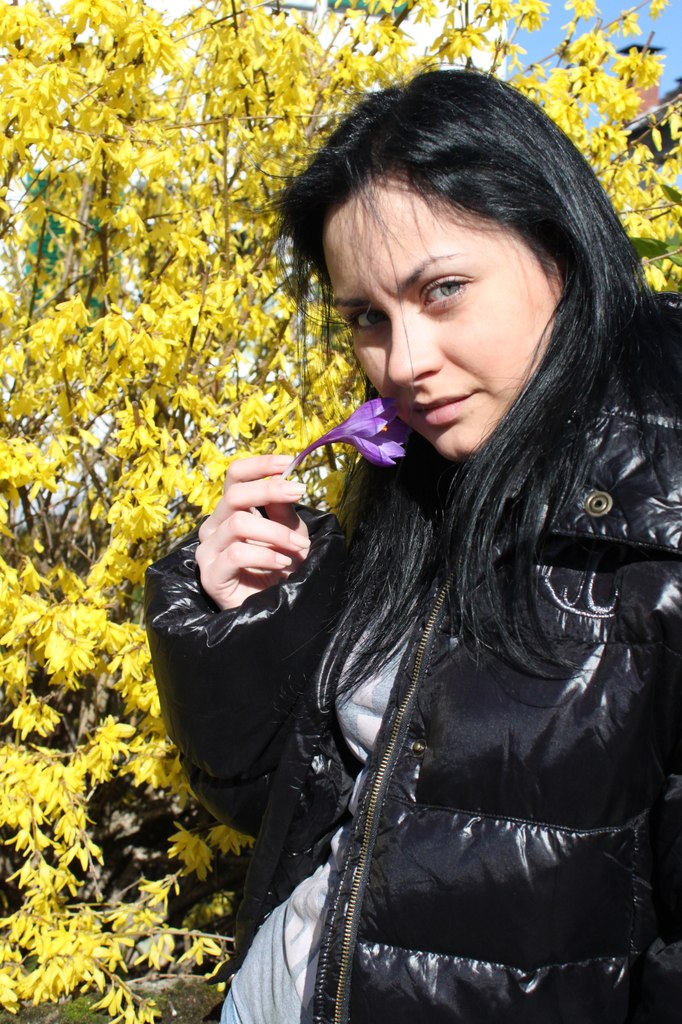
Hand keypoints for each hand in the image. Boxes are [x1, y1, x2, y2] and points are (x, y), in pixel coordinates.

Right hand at [195, 455, 310, 610]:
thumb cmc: (283, 568)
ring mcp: (209, 551)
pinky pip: (236, 553)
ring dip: (276, 532)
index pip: (234, 476)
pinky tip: (283, 563)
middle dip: (270, 490)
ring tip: (299, 547)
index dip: (259, 465)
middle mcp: (214, 528)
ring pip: (238, 523)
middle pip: (234, 495)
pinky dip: (265, 555)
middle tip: (299, 493)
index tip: (287, 462)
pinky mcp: (211, 575)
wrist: (279, 609)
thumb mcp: (289, 531)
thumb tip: (283, 476)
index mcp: (230, 512)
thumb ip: (281, 506)